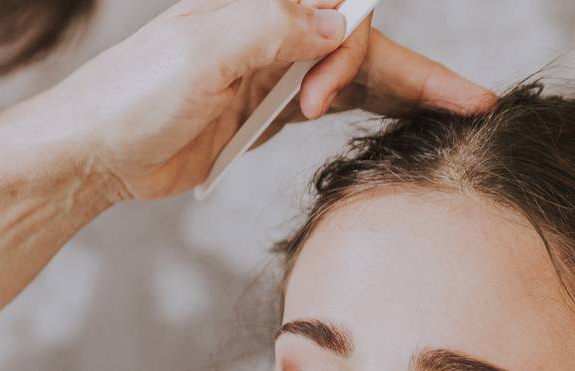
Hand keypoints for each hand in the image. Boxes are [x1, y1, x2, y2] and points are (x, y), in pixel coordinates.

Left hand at [48, 0, 493, 201]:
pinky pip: (336, 103)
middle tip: (476, 104)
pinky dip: (371, 113)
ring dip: (406, 97)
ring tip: (459, 115)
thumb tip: (337, 22)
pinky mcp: (272, 108)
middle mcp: (276, 32)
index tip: (319, 102)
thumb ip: (272, 30)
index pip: (339, 17)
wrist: (98, 152)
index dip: (349, 57)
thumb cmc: (134, 98)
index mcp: (260, 9)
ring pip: (360, 77)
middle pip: (366, 48)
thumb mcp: (201, 55)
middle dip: (420, 78)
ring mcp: (277, 70)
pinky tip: (401, 123)